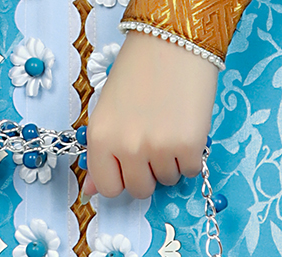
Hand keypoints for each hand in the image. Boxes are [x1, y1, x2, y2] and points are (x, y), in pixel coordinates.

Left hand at [84, 32, 217, 199]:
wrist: (173, 41)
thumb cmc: (137, 74)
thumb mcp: (107, 113)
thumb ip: (100, 154)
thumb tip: (91, 191)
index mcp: (101, 140)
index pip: (108, 189)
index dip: (121, 178)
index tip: (129, 164)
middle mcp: (127, 147)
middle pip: (139, 190)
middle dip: (147, 173)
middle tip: (153, 141)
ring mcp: (158, 148)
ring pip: (167, 180)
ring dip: (170, 162)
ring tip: (170, 127)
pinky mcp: (189, 145)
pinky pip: (190, 171)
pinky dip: (191, 156)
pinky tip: (186, 128)